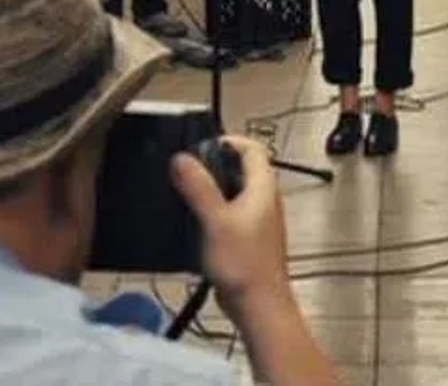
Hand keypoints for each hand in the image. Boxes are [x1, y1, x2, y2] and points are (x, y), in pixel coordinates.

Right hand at [171, 137, 291, 309]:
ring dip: (212, 189)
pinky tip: (192, 221)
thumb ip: (199, 188)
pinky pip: (231, 214)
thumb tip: (181, 158)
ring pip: (236, 192)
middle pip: (243, 169)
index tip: (201, 146)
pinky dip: (214, 211)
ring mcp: (259, 220)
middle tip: (186, 169)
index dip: (229, 141)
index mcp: (264, 188)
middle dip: (215, 165)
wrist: (259, 305)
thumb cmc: (242, 262)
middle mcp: (265, 200)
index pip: (253, 149)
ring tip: (184, 192)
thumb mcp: (216, 221)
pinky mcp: (249, 239)